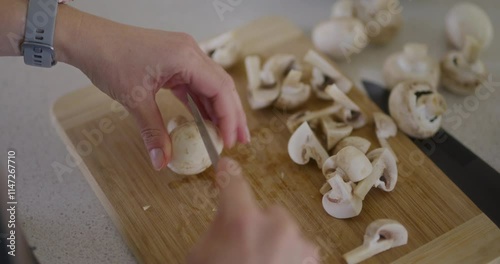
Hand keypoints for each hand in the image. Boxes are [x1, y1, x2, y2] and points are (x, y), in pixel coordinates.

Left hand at [59, 9, 249, 169]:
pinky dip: (202, 104)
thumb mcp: (134, 99)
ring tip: (228, 134)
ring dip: (220, 110)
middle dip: (234, 115)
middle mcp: (191, 53)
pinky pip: (196, 85)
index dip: (229, 117)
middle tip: (241, 140)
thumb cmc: (109, 58)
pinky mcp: (175, 62)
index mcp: (186, 57)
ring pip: (212, 86)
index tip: (229, 141)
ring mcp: (184, 56)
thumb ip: (153, 131)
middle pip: (223, 86)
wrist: (88, 40)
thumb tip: (162, 161)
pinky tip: (206, 121)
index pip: (220, 89)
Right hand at [187, 158, 318, 263]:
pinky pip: (299, 249)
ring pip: (285, 230)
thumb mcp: (201, 254)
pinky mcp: (310, 259)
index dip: (227, 173)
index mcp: (241, 220)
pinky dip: (290, 257)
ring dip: (275, 242)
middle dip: (257, 225)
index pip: (233, 181)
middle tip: (244, 249)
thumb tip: (228, 218)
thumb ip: (218, 227)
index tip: (227, 166)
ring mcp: (297, 243)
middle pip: (266, 210)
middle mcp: (274, 224)